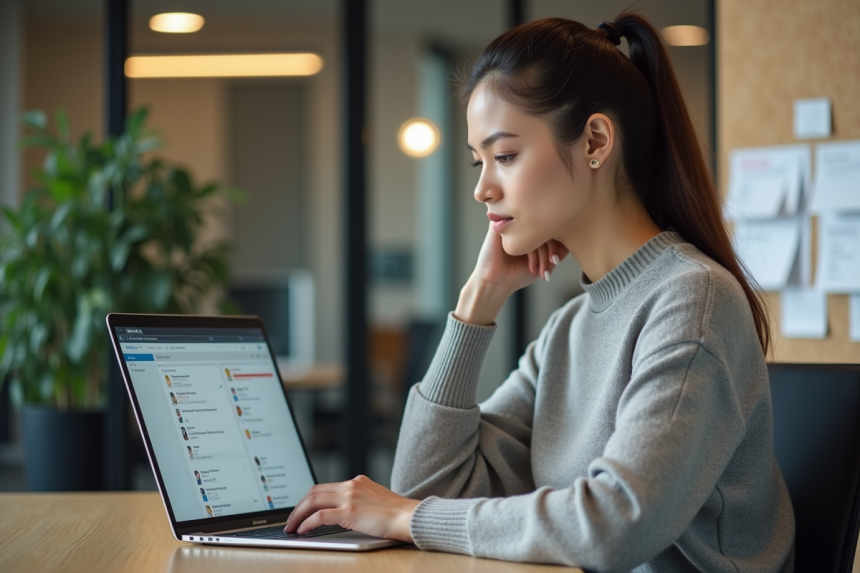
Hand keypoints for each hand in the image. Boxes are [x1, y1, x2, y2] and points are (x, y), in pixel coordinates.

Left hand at [284, 475, 419, 542]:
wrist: (409, 517)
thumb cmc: (397, 514)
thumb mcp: (375, 500)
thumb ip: (360, 500)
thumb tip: (344, 512)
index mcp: (357, 482)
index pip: (325, 487)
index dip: (309, 499)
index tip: (301, 510)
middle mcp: (351, 485)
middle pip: (314, 491)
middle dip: (298, 506)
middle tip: (291, 519)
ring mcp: (350, 497)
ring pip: (313, 501)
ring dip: (298, 514)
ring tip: (292, 527)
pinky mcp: (350, 512)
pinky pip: (320, 516)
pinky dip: (307, 523)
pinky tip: (303, 530)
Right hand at [473, 223, 567, 289]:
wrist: (496, 282)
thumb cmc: (518, 273)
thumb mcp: (544, 263)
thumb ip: (557, 252)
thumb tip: (573, 243)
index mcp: (533, 228)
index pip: (552, 228)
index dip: (559, 245)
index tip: (556, 262)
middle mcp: (522, 224)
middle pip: (545, 227)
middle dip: (551, 250)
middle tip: (550, 266)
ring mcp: (511, 223)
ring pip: (535, 230)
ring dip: (541, 253)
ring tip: (539, 270)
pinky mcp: (499, 226)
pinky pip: (520, 232)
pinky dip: (530, 250)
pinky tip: (530, 265)